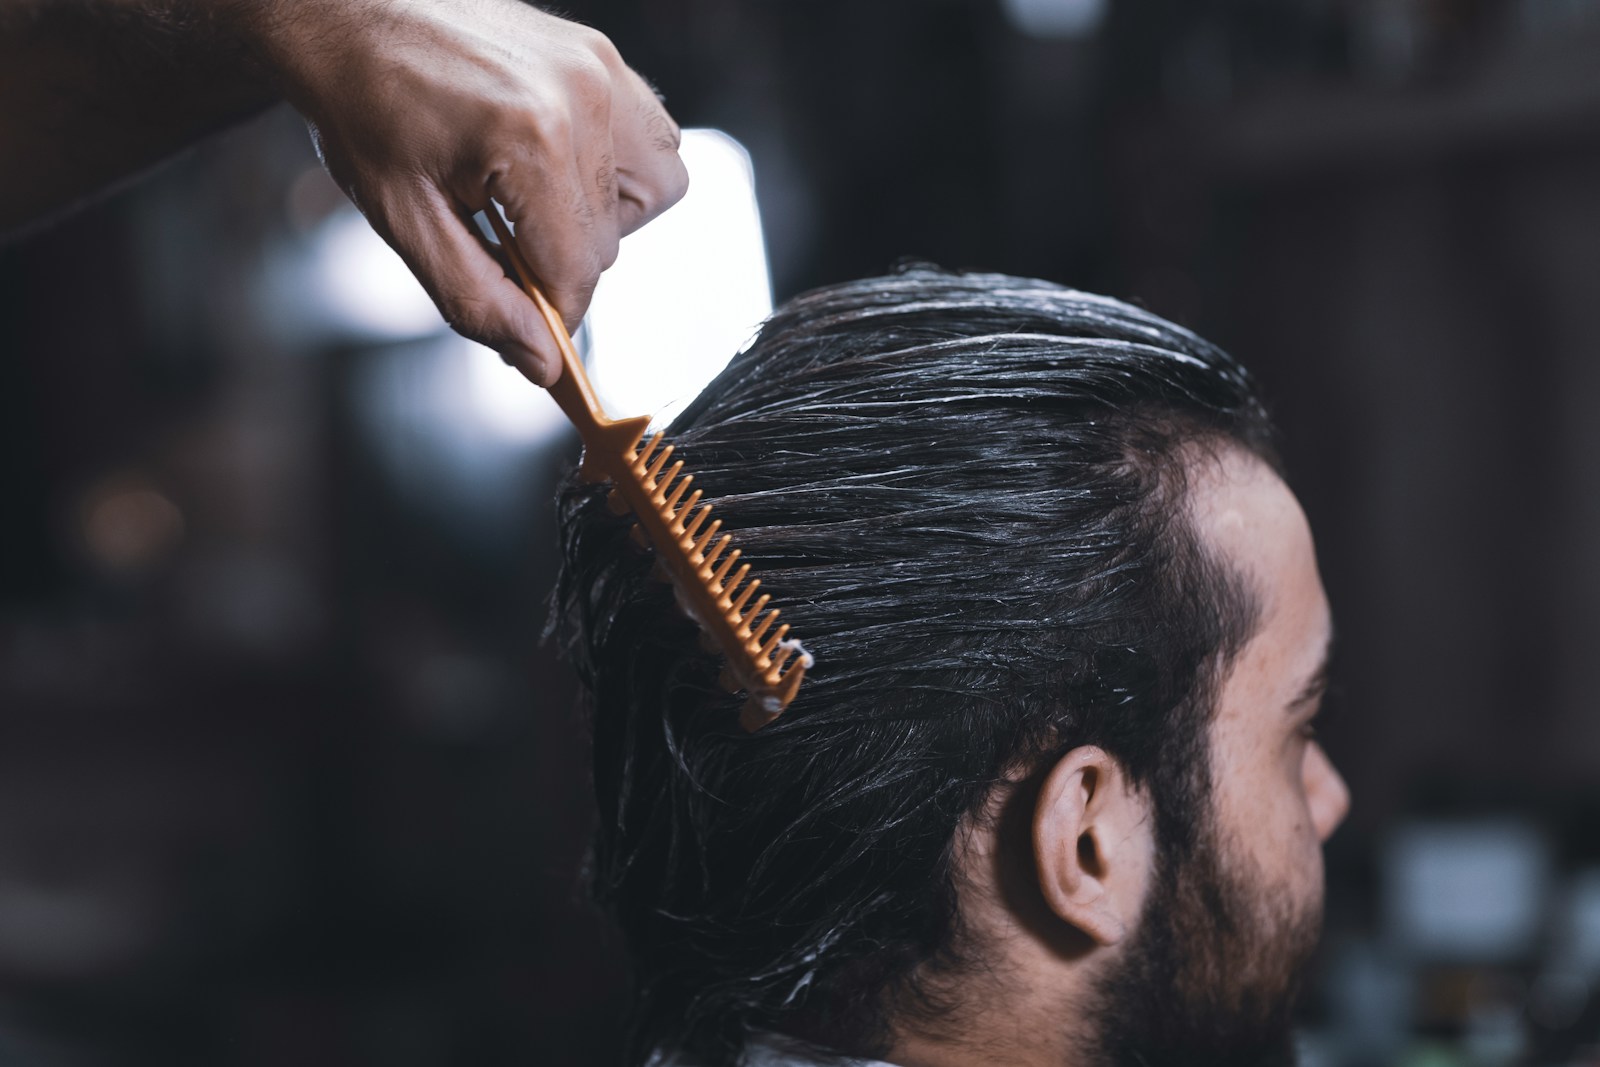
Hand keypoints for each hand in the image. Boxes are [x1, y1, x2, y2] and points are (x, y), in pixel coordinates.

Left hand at [247, 0, 687, 383]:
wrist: (351, 14)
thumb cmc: (365, 104)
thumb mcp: (404, 220)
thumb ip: (477, 300)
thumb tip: (541, 361)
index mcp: (530, 137)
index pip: (576, 272)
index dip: (551, 316)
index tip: (529, 330)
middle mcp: (581, 98)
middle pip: (609, 243)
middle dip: (557, 261)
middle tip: (495, 238)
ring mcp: (600, 72)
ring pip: (651, 196)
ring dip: (600, 220)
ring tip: (534, 202)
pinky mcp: (604, 59)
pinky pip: (654, 142)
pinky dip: (618, 172)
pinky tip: (560, 168)